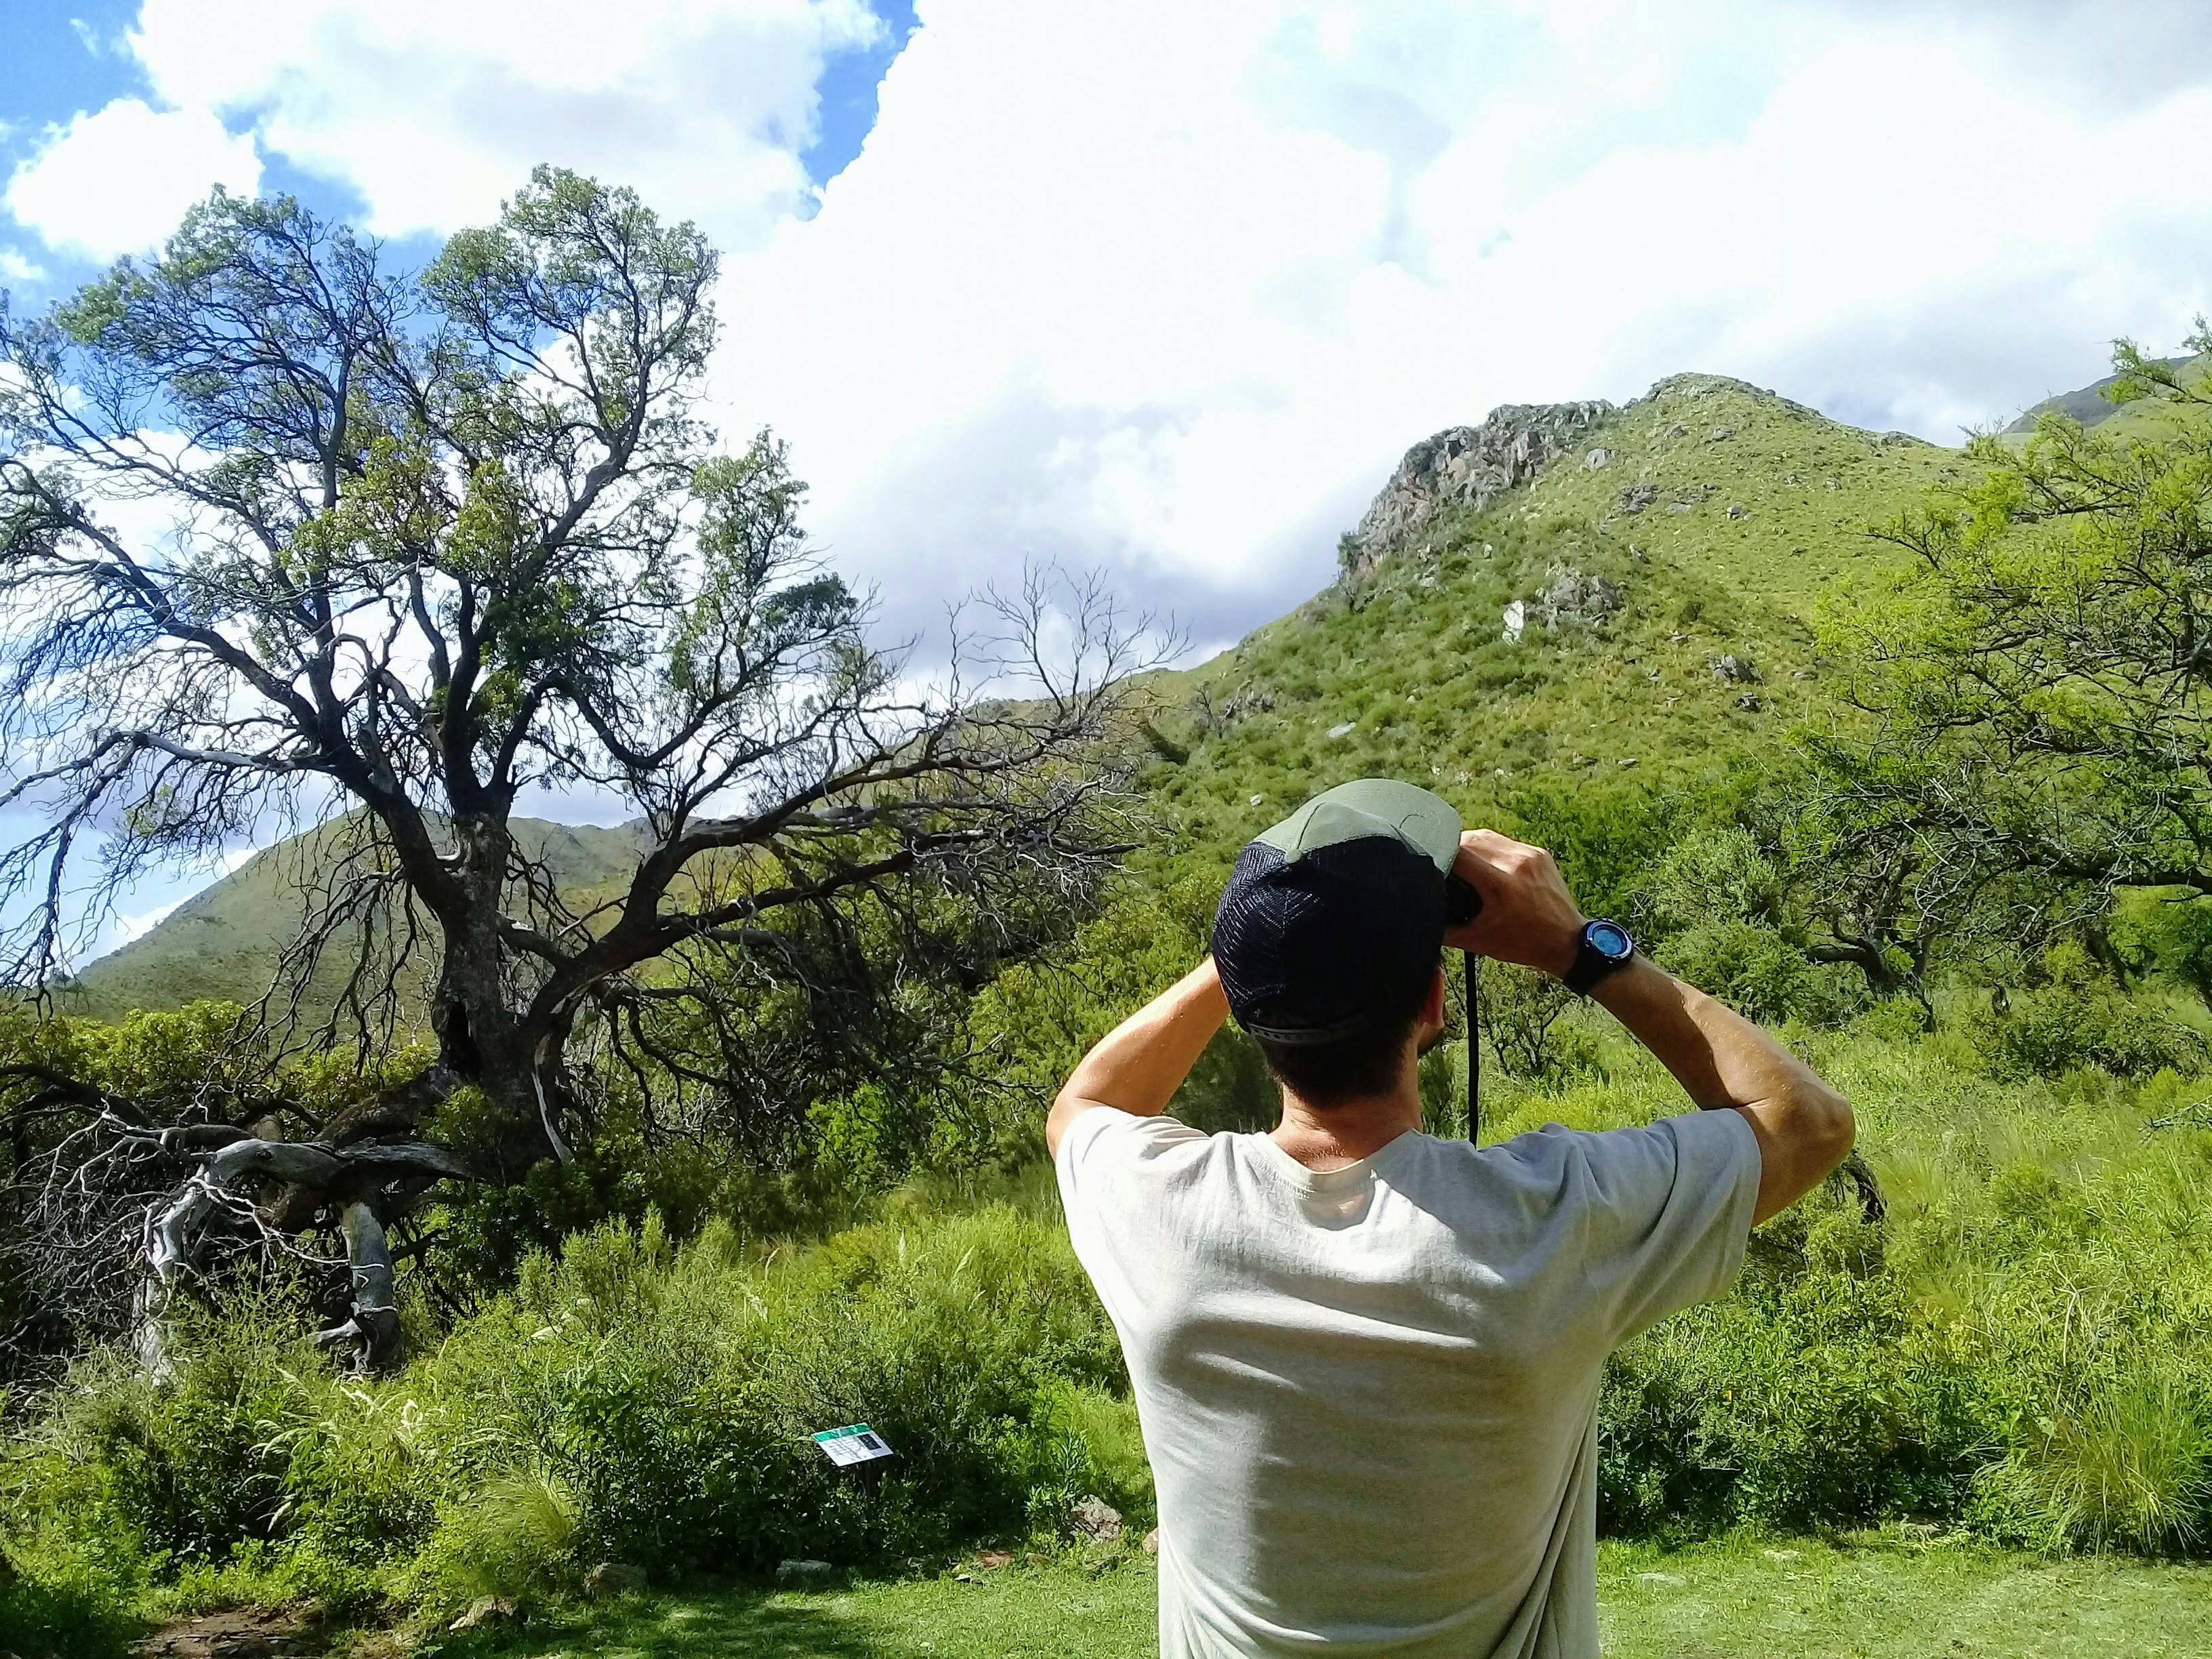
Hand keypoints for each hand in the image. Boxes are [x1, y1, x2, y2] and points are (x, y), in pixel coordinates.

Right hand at [1444, 829, 1585, 978]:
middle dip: (1453, 850)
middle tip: (1445, 868)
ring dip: (1470, 846)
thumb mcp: (1477, 941)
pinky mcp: (1539, 853)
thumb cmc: (1524, 944)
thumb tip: (1420, 915)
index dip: (1439, 856)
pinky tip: (1488, 867)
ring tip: (1464, 865)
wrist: (1567, 942)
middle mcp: (1516, 863)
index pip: (1458, 852)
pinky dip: (1491, 851)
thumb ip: (1444, 928)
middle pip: (1470, 839)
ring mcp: (1530, 855)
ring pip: (1487, 836)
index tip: (1431, 867)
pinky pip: (1505, 842)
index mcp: (1499, 884)